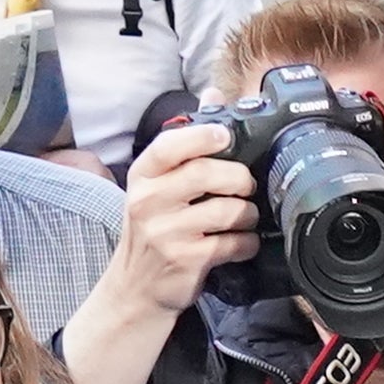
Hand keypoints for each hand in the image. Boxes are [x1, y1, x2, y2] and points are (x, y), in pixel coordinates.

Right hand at [104, 121, 258, 311]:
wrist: (136, 289)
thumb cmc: (153, 230)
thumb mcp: (157, 185)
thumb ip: (186, 142)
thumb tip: (214, 94)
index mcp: (143, 176)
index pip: (170, 145)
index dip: (204, 136)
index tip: (226, 136)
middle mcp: (149, 201)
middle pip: (206, 174)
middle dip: (239, 178)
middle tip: (246, 185)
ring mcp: (167, 232)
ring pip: (228, 210)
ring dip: (248, 213)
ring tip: (246, 217)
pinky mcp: (187, 260)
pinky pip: (234, 242)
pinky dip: (247, 242)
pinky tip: (242, 243)